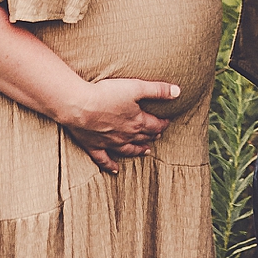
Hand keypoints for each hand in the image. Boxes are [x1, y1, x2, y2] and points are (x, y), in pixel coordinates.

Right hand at [61, 75, 180, 173]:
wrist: (80, 106)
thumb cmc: (107, 94)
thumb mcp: (136, 87)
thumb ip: (158, 90)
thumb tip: (178, 92)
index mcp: (137, 122)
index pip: (155, 125)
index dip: (163, 123)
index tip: (167, 121)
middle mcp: (126, 135)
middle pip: (143, 137)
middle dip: (152, 135)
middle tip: (158, 134)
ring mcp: (110, 143)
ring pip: (128, 150)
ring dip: (138, 150)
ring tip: (145, 151)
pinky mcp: (94, 146)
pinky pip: (104, 159)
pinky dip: (110, 165)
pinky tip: (115, 170)